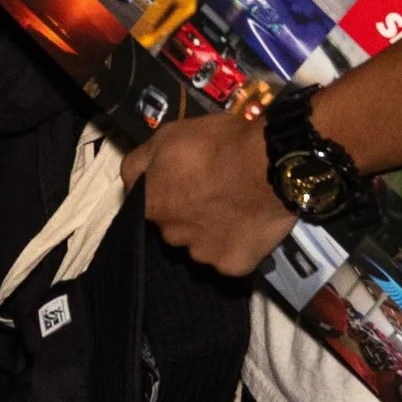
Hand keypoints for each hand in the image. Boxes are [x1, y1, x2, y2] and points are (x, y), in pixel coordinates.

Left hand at [122, 111, 294, 276]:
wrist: (269, 164)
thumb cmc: (218, 143)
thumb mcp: (168, 135)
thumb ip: (140, 163)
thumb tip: (132, 182)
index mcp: (151, 205)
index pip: (144, 204)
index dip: (163, 191)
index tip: (181, 180)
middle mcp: (170, 236)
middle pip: (172, 227)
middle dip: (185, 213)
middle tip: (209, 192)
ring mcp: (201, 254)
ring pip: (199, 244)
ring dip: (208, 231)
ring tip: (231, 209)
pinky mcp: (231, 266)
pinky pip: (228, 257)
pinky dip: (234, 245)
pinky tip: (246, 226)